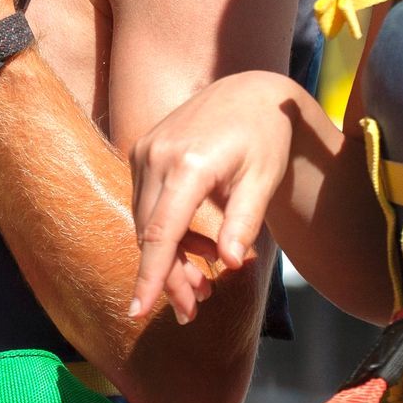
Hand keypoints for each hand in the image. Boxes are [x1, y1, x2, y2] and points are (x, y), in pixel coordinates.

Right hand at [128, 71, 296, 324]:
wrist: (250, 91)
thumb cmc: (265, 137)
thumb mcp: (264, 180)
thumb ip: (244, 222)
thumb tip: (232, 265)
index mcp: (188, 164)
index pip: (160, 232)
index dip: (150, 276)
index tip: (137, 311)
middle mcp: (157, 155)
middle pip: (149, 234)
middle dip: (168, 277)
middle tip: (194, 310)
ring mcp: (146, 150)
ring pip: (145, 222)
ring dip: (169, 257)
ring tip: (206, 280)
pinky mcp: (143, 150)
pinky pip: (146, 204)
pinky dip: (167, 232)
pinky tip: (199, 247)